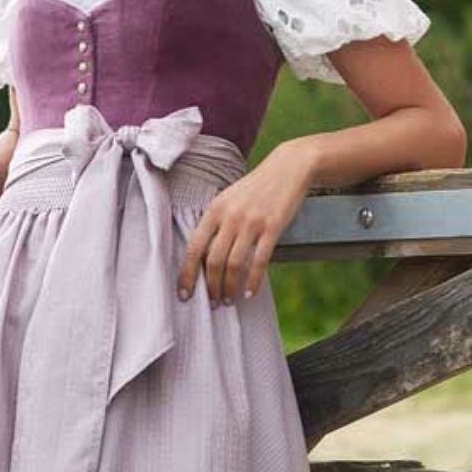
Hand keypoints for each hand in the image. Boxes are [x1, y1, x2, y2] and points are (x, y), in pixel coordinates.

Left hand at [177, 144, 312, 305]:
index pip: (193, 248)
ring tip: (229, 301)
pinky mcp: (272, 227)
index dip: (186, 273)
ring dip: (229, 287)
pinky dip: (254, 281)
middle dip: (210, 286)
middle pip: (212, 261)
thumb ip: (215, 223)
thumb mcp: (228, 200)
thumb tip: (201, 255)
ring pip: (234, 264)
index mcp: (213, 210)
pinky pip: (260, 260)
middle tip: (213, 303)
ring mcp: (251, 222)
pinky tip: (250, 293)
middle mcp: (229, 217)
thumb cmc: (255, 188)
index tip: (184, 293)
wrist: (288, 168)